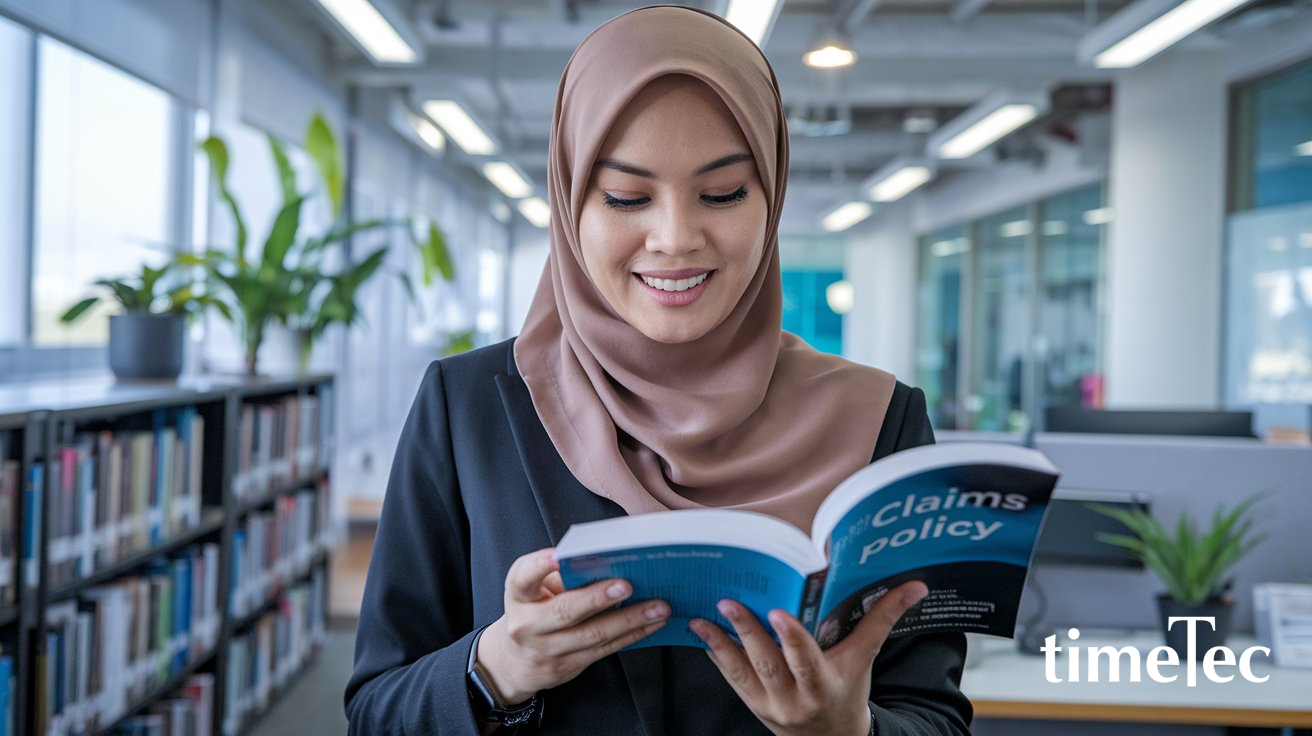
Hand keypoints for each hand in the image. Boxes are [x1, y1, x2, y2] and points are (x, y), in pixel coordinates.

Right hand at [476, 548, 670, 703]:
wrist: (513, 661)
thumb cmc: (532, 611)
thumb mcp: (534, 589)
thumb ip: (560, 576)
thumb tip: (607, 562)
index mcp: (518, 595)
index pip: (524, 577)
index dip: (540, 565)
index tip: (559, 555)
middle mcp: (527, 624)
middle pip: (564, 611)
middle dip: (597, 597)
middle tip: (627, 584)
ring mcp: (547, 650)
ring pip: (592, 634)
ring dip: (629, 619)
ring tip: (657, 606)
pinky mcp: (567, 666)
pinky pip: (604, 649)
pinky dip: (631, 635)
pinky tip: (651, 624)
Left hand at [689, 581, 928, 735]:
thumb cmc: (848, 690)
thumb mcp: (865, 658)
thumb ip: (883, 618)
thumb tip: (915, 585)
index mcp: (825, 685)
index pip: (807, 663)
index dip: (793, 640)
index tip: (779, 613)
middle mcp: (794, 698)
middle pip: (768, 664)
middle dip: (748, 632)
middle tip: (729, 602)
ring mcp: (768, 704)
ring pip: (741, 672)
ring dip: (720, 642)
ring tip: (703, 617)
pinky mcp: (751, 703)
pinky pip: (730, 678)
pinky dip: (716, 654)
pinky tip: (702, 631)